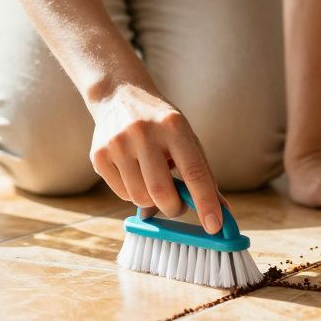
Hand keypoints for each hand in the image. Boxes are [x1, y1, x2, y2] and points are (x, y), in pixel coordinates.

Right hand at [88, 83, 224, 233]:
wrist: (119, 95)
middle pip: (161, 192)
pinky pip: (122, 194)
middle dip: (174, 208)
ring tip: (153, 181)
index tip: (214, 225)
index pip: (194, 172)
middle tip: (178, 206)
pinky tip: (135, 174)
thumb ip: (202, 172)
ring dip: (152, 201)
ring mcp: (117, 143)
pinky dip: (133, 193)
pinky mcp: (98, 154)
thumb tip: (221, 210)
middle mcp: (142, 132)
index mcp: (173, 125)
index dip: (205, 202)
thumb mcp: (186, 136)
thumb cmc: (160, 122)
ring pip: (140, 198)